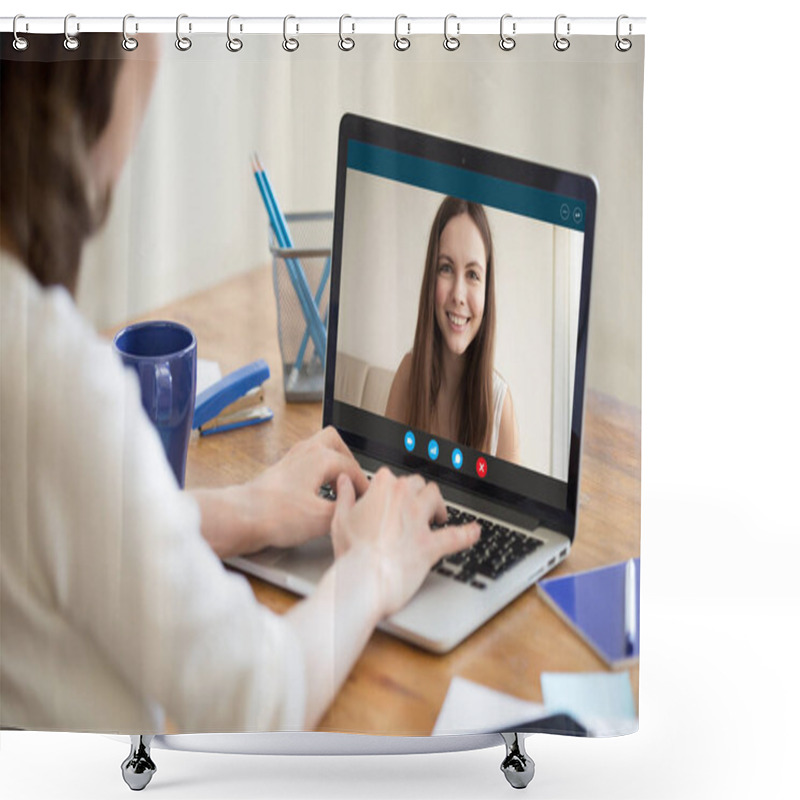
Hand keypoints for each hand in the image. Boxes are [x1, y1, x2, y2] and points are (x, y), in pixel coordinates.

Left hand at [239, 426, 369, 551]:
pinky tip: (317, 492)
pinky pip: (306, 462)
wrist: (242, 517)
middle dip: (349, 461)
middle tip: (354, 482)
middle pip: (335, 443)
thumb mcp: (323, 519)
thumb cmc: (276, 514)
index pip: (353, 467)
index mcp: (320, 457)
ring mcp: (291, 459)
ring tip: (338, 486)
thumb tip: (356, 509)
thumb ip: (346, 511)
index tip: (368, 499)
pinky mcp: (281, 471)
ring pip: (319, 449)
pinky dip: (317, 472)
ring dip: (332, 464)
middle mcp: (305, 452)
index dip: (364, 485)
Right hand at [330, 467, 479, 617]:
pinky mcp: (431, 544)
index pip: (391, 477)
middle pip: (418, 484)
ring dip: (439, 505)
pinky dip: (468, 534)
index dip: (392, 488)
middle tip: (417, 506)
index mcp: (382, 489)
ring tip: (439, 515)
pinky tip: (475, 532)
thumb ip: (344, 495)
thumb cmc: (350, 552)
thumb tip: (344, 480)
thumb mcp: (339, 519)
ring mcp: (419, 520)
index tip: (390, 498)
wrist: (363, 579)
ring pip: (436, 498)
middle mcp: (404, 498)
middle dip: (418, 493)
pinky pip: (456, 536)